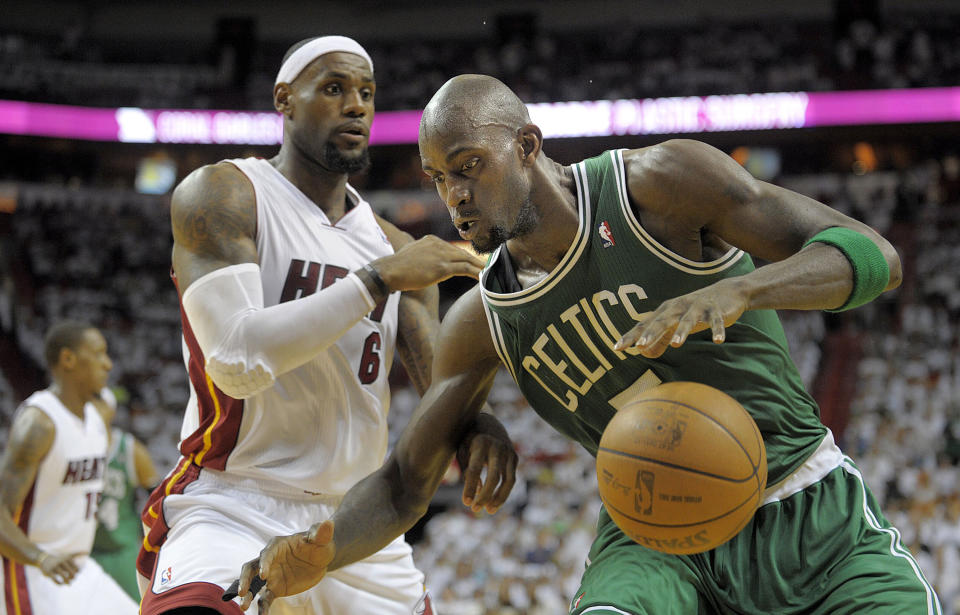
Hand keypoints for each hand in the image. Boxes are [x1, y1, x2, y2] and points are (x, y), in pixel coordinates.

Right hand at [36, 552, 78, 584]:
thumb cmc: (59, 558)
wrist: (44, 559)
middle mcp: (61, 562)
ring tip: (69, 584)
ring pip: (63, 576)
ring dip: (67, 581)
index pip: (76, 567)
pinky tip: (61, 584)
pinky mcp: (49, 572)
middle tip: (72, 579)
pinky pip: (55, 579)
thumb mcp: (68, 554)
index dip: (78, 571)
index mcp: (67, 558)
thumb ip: (78, 553)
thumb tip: (87, 552)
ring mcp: (55, 567)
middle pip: (71, 572)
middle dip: (73, 577)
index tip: (76, 573)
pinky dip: (59, 583)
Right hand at [233, 520, 334, 613]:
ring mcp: (270, 575)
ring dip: (247, 595)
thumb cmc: (319, 544)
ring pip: (253, 585)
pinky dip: (262, 607)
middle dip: (245, 579)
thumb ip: (321, 532)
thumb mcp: (322, 538)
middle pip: (250, 568)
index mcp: (277, 546)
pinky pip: (265, 598)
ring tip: (243, 607)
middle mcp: (269, 560)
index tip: (264, 575)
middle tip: (242, 592)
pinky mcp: (274, 588)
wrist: (320, 559)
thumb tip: (328, 522)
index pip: (266, 554)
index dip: (264, 563)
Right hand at [373, 235, 484, 291]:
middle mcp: (438, 244)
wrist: (388, 271)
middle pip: (462, 253)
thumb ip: (422, 256)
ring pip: (466, 260)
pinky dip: (475, 273)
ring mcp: (440, 255)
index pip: (452, 249)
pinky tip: (482, 279)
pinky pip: (464, 269)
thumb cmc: (396, 268)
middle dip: (476, 261)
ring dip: (479, 267)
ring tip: (489, 274)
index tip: (473, 263)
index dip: (464, 257)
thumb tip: (426, 264)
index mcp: (431, 240)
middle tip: (487, 267)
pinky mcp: (441, 267)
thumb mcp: (411, 255)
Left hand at [457, 413, 517, 513]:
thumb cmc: (469, 438)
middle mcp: (497, 447)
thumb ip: (467, 469)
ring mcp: (508, 452)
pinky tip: (494, 503)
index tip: (466, 502)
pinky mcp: (514, 457)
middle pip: (494, 477)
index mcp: (480, 443)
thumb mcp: (462, 449)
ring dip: (498, 498)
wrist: (488, 422)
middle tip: (475, 509)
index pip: (475, 469)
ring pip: (507, 481)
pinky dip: (504, 493)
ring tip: (488, 510)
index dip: (470, 487)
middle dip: (485, 495)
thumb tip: (475, 492)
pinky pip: (511, 479)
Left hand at [614, 279, 747, 357]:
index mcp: (666, 312)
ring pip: (687, 320)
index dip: (631, 336)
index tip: (617, 348)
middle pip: (662, 321)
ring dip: (682, 331)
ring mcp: (697, 307)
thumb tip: (645, 354)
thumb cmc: (695, 311)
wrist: (727, 292)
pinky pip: (716, 321)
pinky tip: (718, 341)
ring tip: (676, 345)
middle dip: (651, 333)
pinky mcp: (716, 310)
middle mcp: (678, 307)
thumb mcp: (676, 324)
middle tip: (640, 346)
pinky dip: (717, 329)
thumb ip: (660, 339)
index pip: (644, 325)